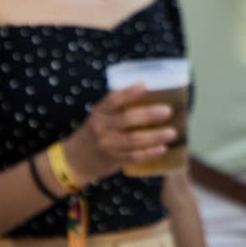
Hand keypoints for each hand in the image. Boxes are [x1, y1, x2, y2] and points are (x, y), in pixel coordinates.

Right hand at [60, 85, 176, 182]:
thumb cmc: (94, 132)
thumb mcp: (100, 116)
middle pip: (127, 119)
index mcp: (100, 112)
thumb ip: (119, 108)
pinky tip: (162, 148)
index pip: (113, 100)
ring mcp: (108, 145)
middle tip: (168, 111)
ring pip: (133, 140)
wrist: (74, 161)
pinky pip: (134, 156)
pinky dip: (149, 153)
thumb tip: (154, 95)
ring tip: (172, 133)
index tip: (145, 85)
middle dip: (148, 115)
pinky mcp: (114, 159)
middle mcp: (102, 128)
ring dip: (154, 136)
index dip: (129, 92)